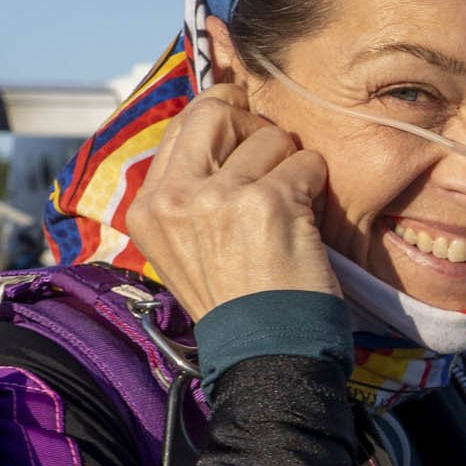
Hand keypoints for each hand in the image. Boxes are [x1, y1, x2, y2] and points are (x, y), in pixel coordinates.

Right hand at [127, 85, 336, 318]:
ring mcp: (218, 198)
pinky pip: (305, 162)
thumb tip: (220, 123)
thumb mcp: (184, 248)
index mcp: (148, 209)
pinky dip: (317, 185)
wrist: (265, 355)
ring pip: (269, 137)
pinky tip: (307, 220)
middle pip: (216, 111)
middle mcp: (175, 199)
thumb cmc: (236, 304)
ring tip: (290, 207)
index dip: (220, 116)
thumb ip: (188, 192)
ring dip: (291, 164)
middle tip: (274, 156)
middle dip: (253, 125)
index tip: (245, 129)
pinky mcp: (266, 203)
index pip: (181, 125)